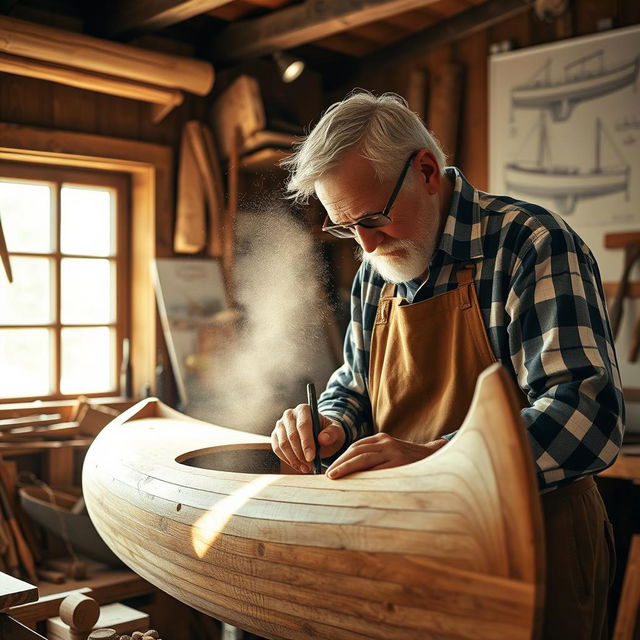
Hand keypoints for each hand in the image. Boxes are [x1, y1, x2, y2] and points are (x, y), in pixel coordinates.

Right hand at [271, 405, 345, 472]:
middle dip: (301, 454)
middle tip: (310, 466)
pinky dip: (287, 460)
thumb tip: (323, 439)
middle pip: (292, 436)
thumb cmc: (328, 432)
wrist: (320, 435)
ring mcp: (280, 425)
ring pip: (283, 444)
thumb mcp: (336, 431)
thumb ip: (332, 433)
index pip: (303, 426)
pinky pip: (277, 449)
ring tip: (305, 468)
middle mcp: (289, 414)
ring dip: (294, 459)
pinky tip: (298, 466)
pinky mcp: (275, 435)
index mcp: (304, 409)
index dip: (307, 443)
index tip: (312, 458)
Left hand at [325, 433, 447, 478]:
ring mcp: (392, 451)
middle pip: (355, 451)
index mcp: (381, 439)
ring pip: (362, 458)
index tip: (330, 470)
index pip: (355, 447)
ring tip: (333, 477)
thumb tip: (352, 475)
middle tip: (327, 475)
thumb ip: (374, 460)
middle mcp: (385, 442)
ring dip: (345, 468)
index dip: (341, 458)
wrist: (436, 459)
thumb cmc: (409, 462)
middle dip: (339, 463)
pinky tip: (355, 482)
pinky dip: (363, 475)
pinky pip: (377, 469)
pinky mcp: (399, 462)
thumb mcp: (391, 455)